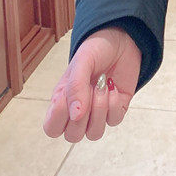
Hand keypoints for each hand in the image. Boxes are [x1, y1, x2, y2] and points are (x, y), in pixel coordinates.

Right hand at [42, 26, 141, 142]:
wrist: (122, 38)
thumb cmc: (96, 49)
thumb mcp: (82, 62)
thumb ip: (75, 87)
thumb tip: (76, 115)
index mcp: (62, 100)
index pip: (52, 128)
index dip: (59, 118)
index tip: (66, 96)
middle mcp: (79, 110)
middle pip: (73, 136)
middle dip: (82, 116)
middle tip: (88, 89)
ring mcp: (98, 111)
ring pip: (94, 133)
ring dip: (99, 110)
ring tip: (102, 86)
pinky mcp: (117, 108)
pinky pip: (114, 120)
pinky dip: (115, 104)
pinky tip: (113, 86)